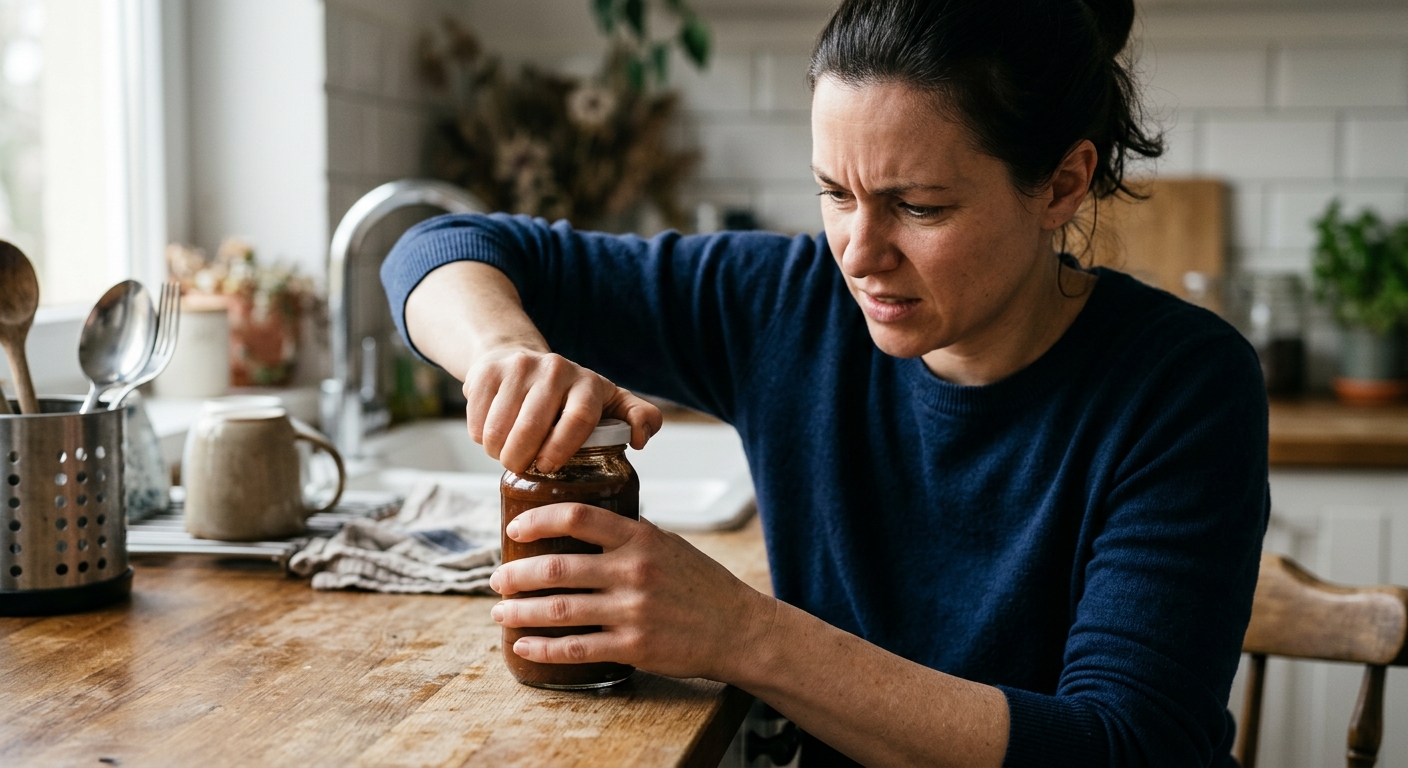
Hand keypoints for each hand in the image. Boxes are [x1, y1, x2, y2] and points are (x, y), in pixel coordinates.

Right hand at [464, 347, 662, 473]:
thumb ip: (637, 417)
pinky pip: (477, 419)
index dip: (562, 448)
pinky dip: (481, 437)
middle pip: (532, 427)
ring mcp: (519, 367)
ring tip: (508, 454)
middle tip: (522, 468)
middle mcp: (556, 369)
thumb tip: (640, 438)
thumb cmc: (569, 395)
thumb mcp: (609, 402)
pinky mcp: (487, 371)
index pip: (579, 418)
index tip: (547, 467)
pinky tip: (493, 435)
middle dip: (522, 459)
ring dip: (499, 451)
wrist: (519, 358)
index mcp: (588, 383)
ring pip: (499, 427)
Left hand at [489, 503, 776, 681]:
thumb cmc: (702, 585)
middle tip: (498, 580)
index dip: (538, 520)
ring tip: (500, 613)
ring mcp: (633, 612)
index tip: (515, 528)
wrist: (739, 629)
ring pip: (559, 610)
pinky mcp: (634, 648)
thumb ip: (629, 536)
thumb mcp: (670, 545)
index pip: (579, 517)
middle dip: (517, 575)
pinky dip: (543, 648)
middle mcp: (634, 572)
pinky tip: (523, 645)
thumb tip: (586, 524)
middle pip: (557, 568)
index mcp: (641, 539)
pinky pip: (577, 648)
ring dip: (521, 612)